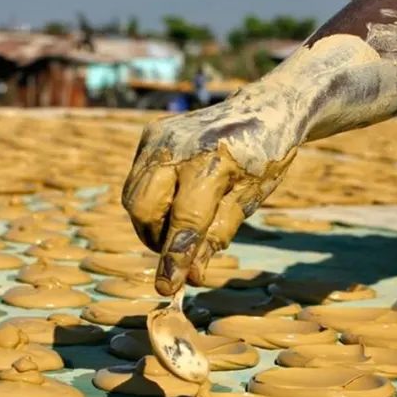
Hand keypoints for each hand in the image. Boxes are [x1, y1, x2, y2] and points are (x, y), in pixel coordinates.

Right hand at [122, 91, 299, 295]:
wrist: (263, 108)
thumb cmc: (261, 159)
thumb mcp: (248, 201)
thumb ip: (217, 236)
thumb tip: (190, 276)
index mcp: (213, 161)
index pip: (185, 220)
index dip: (174, 257)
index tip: (167, 288)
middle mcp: (178, 145)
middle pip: (143, 208)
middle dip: (156, 239)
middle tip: (179, 251)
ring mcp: (159, 137)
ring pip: (133, 197)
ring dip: (151, 223)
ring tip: (181, 225)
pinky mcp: (150, 134)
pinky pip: (137, 180)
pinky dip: (152, 200)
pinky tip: (177, 198)